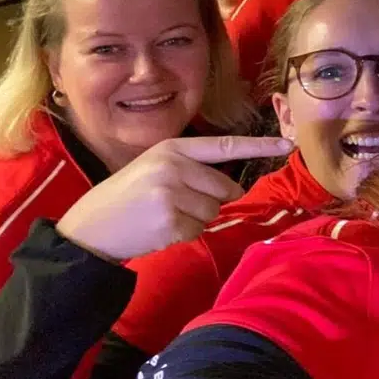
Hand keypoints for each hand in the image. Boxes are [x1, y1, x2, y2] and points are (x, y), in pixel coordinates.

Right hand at [56, 136, 292, 261]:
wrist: (89, 227)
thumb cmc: (127, 197)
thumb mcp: (155, 168)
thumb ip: (192, 168)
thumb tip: (233, 188)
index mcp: (172, 149)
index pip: (225, 146)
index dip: (260, 145)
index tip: (289, 144)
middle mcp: (174, 165)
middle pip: (226, 188)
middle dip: (210, 200)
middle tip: (173, 203)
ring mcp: (172, 192)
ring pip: (214, 211)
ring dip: (195, 219)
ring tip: (163, 215)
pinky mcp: (171, 220)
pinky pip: (199, 230)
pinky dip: (184, 234)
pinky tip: (159, 229)